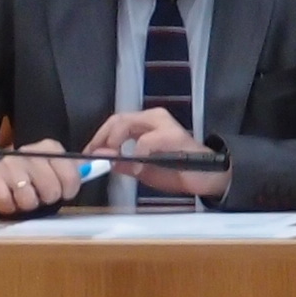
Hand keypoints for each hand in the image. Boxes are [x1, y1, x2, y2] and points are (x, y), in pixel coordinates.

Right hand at [0, 139, 77, 217]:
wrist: (4, 174)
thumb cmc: (38, 175)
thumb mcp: (59, 169)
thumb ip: (80, 169)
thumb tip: (105, 163)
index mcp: (50, 148)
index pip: (71, 175)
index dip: (69, 190)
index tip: (64, 192)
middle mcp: (29, 151)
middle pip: (50, 189)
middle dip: (49, 198)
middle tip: (42, 195)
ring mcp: (9, 163)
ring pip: (28, 198)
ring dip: (29, 204)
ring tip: (27, 197)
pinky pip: (5, 201)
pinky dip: (10, 207)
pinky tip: (12, 199)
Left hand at [85, 106, 219, 201]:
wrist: (208, 177)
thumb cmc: (178, 171)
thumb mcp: (144, 170)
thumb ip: (124, 163)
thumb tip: (102, 159)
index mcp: (145, 125)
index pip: (114, 123)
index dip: (98, 138)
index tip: (87, 155)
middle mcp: (153, 119)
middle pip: (118, 119)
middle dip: (103, 138)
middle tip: (96, 156)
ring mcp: (164, 125)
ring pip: (128, 123)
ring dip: (115, 141)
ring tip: (113, 157)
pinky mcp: (174, 136)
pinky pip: (147, 140)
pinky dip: (136, 152)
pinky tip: (136, 165)